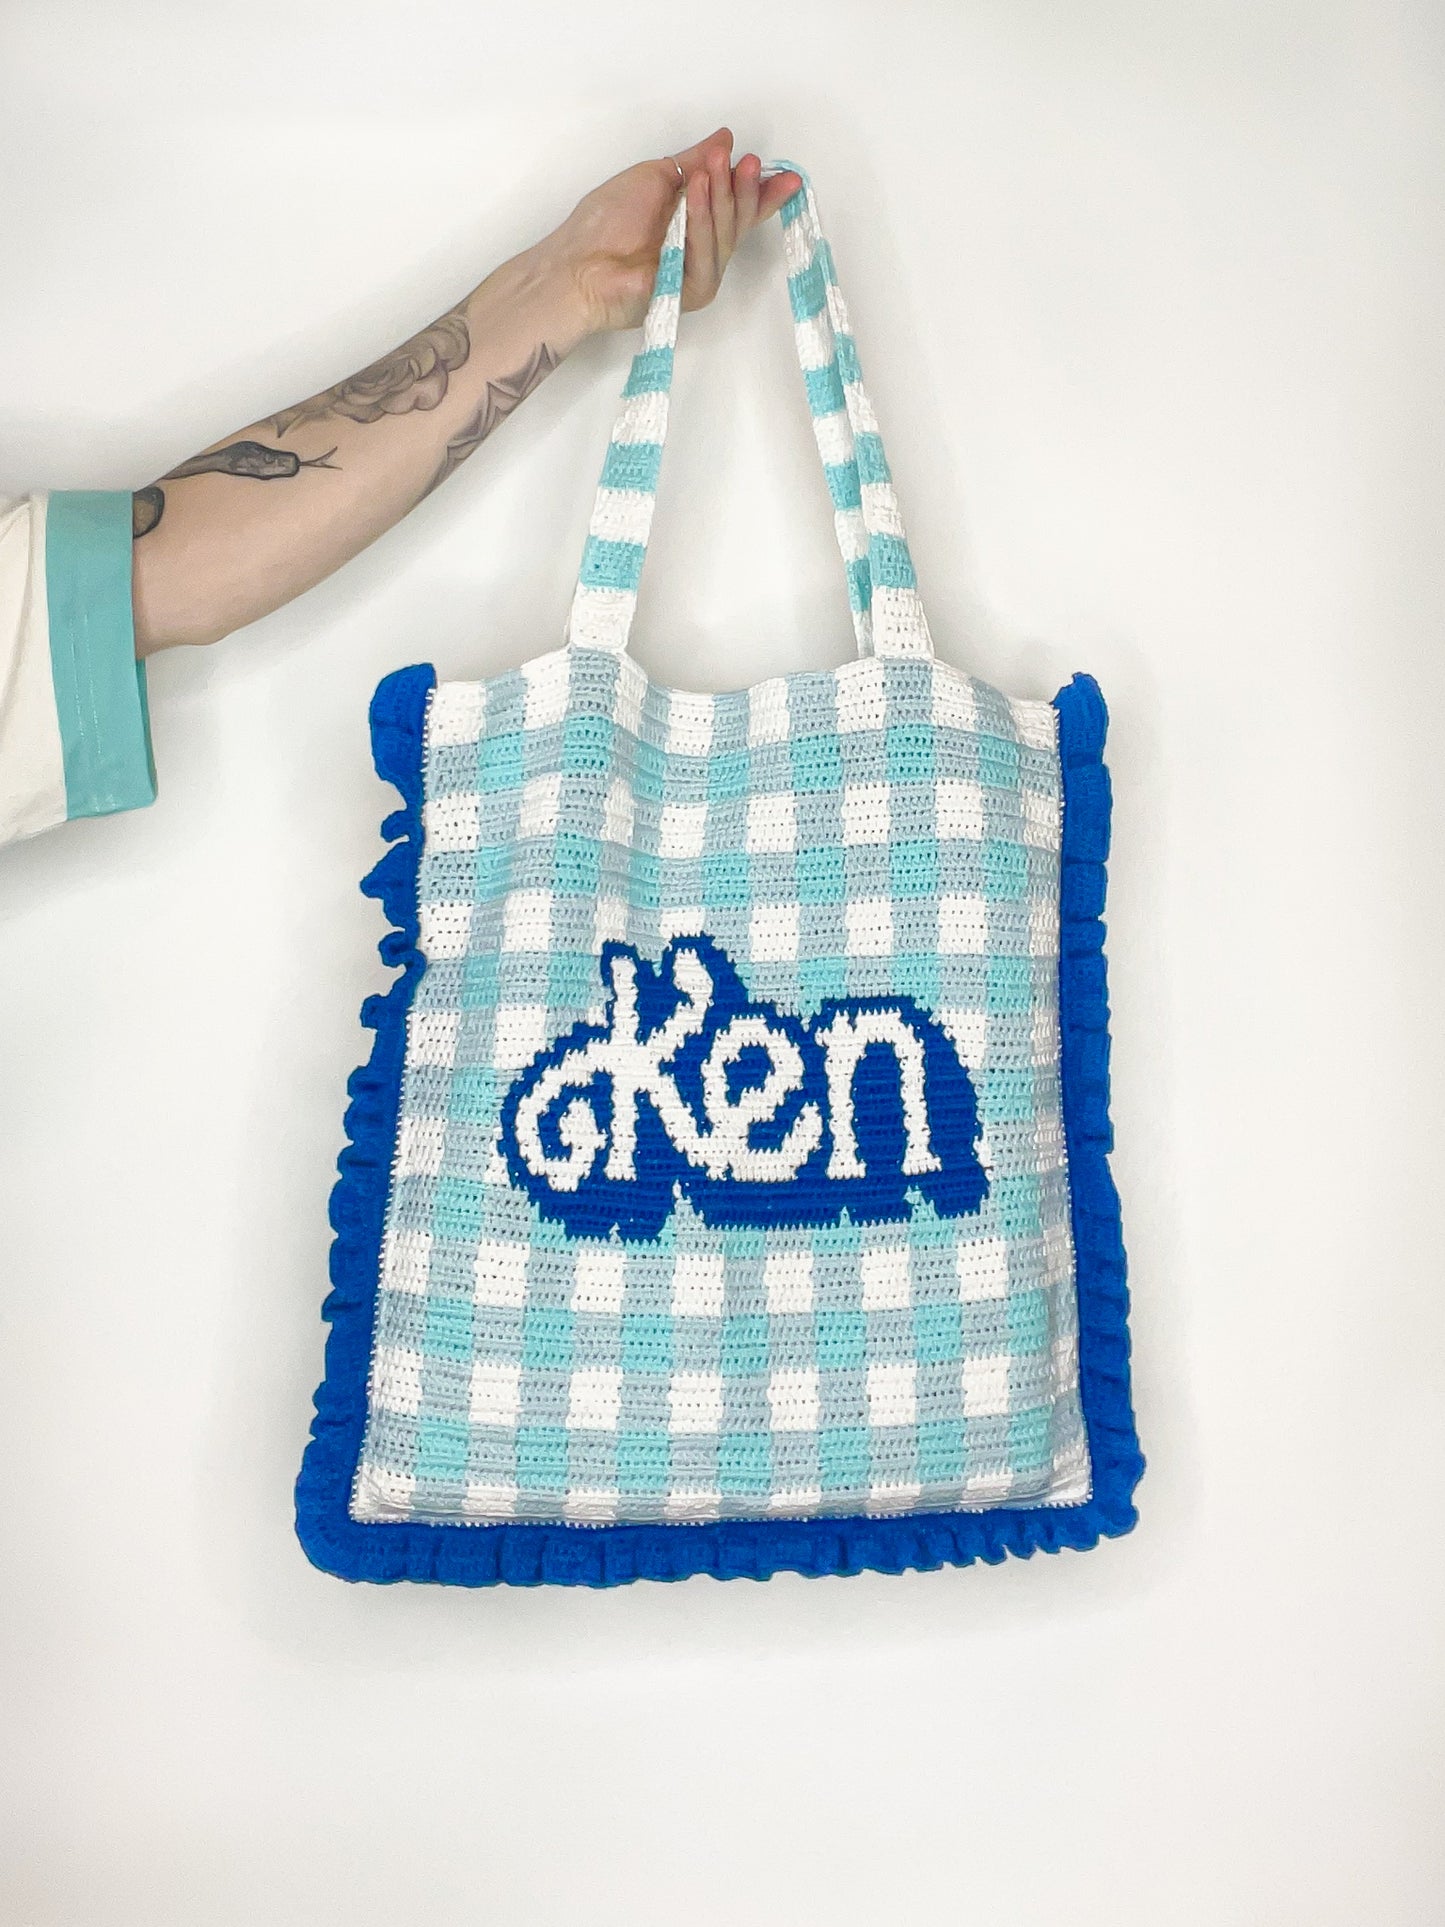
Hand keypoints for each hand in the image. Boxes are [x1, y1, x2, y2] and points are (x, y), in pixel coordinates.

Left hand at [543, 128, 801, 335]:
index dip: (762, 193)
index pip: (739, 210)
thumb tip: (724, 137)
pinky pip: (707, 258)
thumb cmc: (606, 221)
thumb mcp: (654, 176)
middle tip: (745, 160)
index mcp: (696, 225)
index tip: (787, 176)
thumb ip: (692, 161)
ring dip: (721, 199)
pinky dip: (702, 225)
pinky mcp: (690, 293)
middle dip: (745, 189)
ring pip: (726, 237)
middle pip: (739, 222)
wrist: (577, 263)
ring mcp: (698, 275)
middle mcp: (702, 251)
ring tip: (711, 169)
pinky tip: (695, 196)